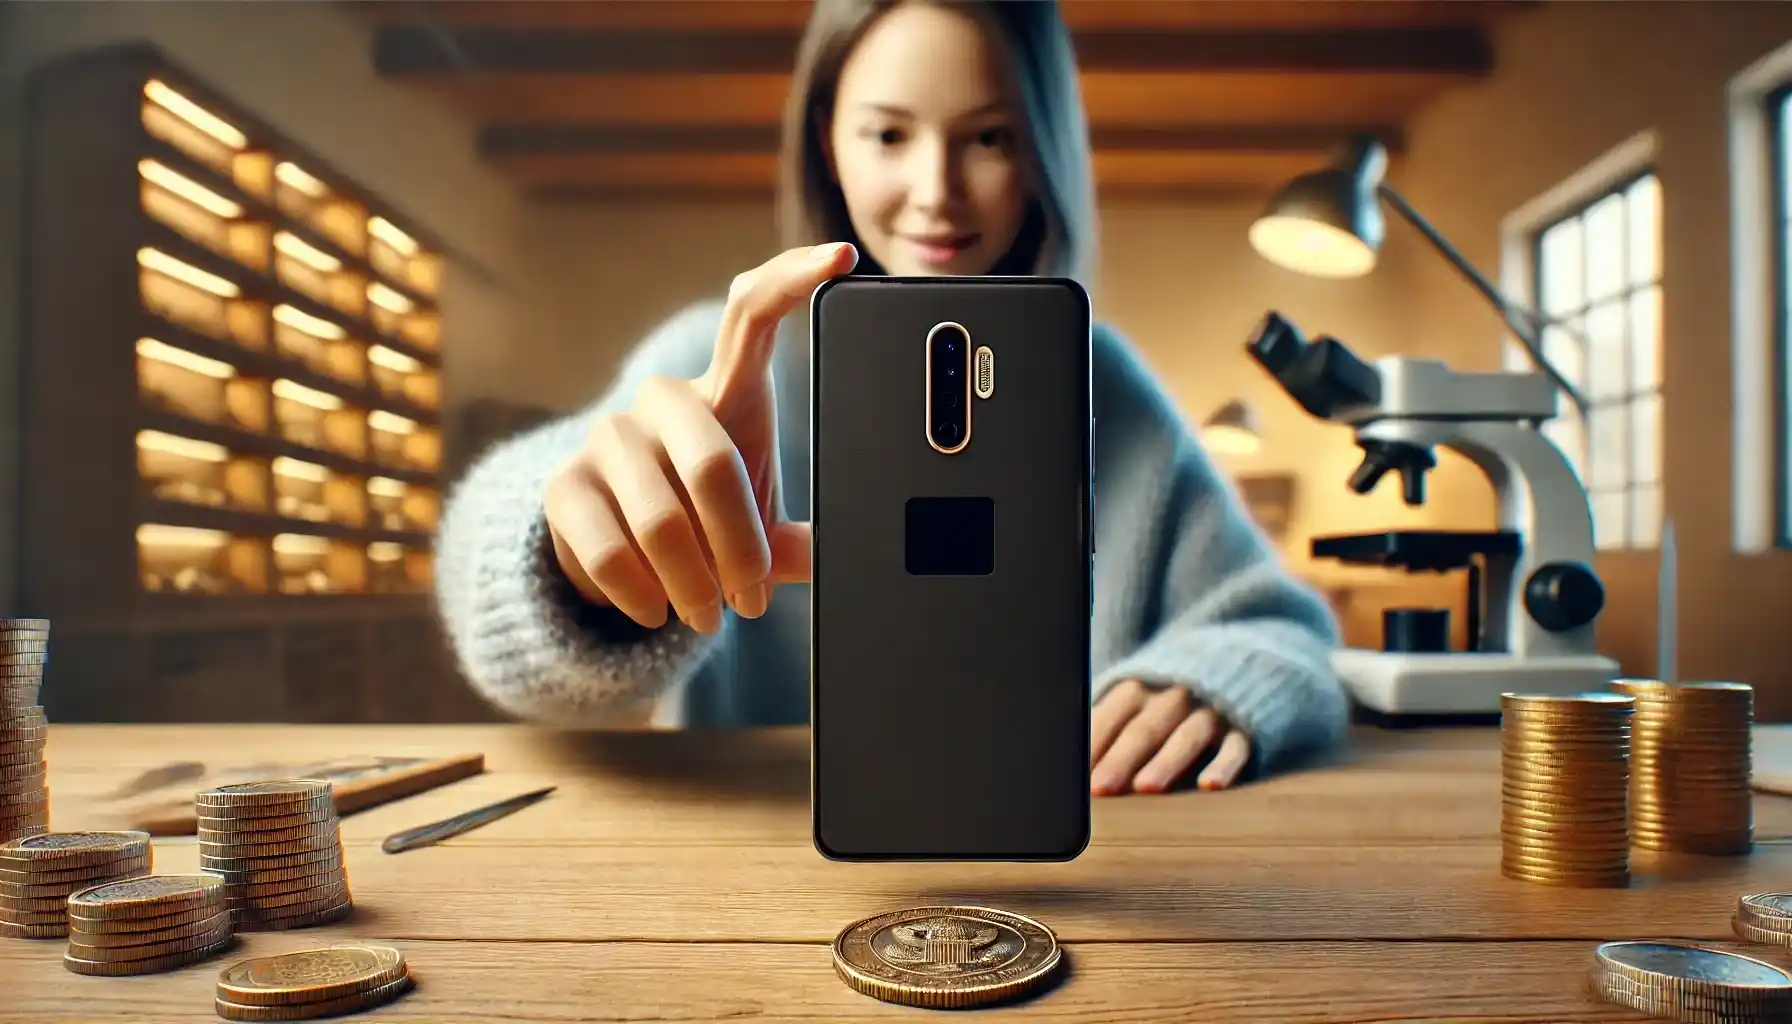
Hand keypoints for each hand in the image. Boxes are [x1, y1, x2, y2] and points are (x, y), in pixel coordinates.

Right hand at [543, 242, 858, 631]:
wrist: (610, 555)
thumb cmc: (705, 519)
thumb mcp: (758, 519)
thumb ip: (800, 537)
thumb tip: (853, 560)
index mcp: (724, 389)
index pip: (754, 314)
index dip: (796, 279)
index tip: (844, 259)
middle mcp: (663, 399)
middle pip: (712, 463)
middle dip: (741, 548)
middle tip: (753, 600)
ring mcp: (607, 438)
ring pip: (664, 520)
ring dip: (696, 584)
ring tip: (709, 615)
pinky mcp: (564, 486)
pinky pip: (613, 550)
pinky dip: (646, 595)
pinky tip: (658, 612)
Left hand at [1090, 679, 1251, 795]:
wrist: (1234, 666)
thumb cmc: (1166, 699)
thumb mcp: (1136, 701)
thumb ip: (1107, 724)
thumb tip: (1071, 764)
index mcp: (1139, 688)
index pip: (1111, 716)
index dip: (1092, 745)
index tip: (1076, 777)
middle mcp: (1173, 695)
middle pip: (1143, 729)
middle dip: (1120, 759)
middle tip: (1100, 789)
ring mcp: (1210, 710)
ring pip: (1186, 736)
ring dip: (1165, 762)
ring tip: (1145, 788)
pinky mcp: (1243, 728)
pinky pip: (1234, 748)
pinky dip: (1223, 766)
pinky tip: (1210, 786)